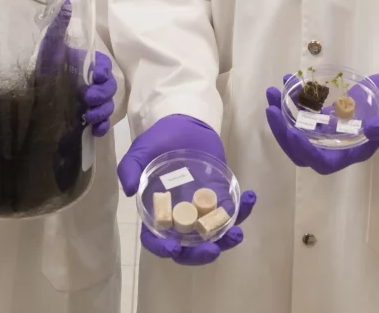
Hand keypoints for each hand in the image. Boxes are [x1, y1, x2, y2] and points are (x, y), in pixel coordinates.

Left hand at [35, 1, 116, 137]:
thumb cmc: (41, 71)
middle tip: (87, 98)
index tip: (96, 76)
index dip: (104, 71)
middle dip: (103, 94)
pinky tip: (93, 129)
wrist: (28, 103)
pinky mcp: (86, 122)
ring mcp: (90, 104)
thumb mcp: (48, 48)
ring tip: (88, 116)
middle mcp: (90, 85)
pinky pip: (101, 126)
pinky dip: (100, 127)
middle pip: (110, 88)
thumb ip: (58, 28)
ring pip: (108, 107)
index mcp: (85, 67)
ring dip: (102, 111)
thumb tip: (66, 4)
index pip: (105, 67)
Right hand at [118, 115, 256, 264]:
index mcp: (157, 213)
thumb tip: (128, 190)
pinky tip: (250, 197)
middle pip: (188, 248)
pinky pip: (234, 212)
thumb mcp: (140, 151)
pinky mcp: (221, 199)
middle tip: (213, 249)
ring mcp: (202, 211)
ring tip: (238, 233)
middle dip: (201, 254)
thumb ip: (129, 168)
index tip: (172, 248)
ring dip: (227, 240)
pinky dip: (244, 210)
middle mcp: (180, 218)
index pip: (155, 239)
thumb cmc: (159, 141)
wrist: (185, 124)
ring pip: (214, 236)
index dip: (161, 248)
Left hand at [265, 70, 378, 174]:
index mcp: (354, 151)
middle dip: (283, 133)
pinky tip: (287, 80)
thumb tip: (367, 132)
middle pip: (303, 151)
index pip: (323, 163)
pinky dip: (292, 99)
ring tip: (272, 91)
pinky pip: (304, 112)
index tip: (291, 132)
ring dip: (281, 115)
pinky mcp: (327, 114)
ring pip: (299, 131)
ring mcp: (331, 129)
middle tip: (271, 108)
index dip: (304, 152)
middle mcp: (338, 144)